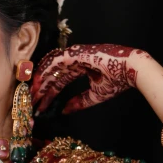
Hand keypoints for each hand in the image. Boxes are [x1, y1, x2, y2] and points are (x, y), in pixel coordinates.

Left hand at [31, 44, 149, 113]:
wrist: (131, 70)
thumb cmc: (118, 80)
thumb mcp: (95, 95)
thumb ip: (79, 102)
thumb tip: (64, 110)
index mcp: (80, 67)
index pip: (59, 81)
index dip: (49, 94)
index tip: (40, 106)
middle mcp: (75, 60)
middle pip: (52, 75)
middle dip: (41, 89)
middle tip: (30, 102)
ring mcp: (74, 54)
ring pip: (51, 67)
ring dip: (40, 80)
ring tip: (32, 94)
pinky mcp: (76, 52)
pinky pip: (56, 61)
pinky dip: (46, 71)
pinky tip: (38, 82)